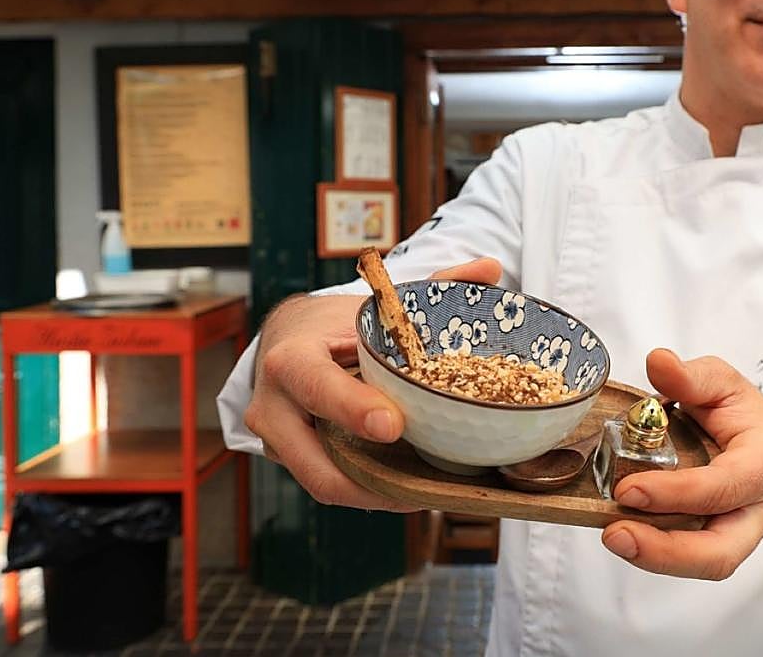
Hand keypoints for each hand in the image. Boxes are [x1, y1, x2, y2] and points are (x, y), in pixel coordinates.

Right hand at [244, 256, 503, 509]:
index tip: (394, 424)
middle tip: (424, 483)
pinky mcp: (291, 462)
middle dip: (370, 478)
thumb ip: (432, 288)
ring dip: (377, 495)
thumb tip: (490, 268)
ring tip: (428, 493)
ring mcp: (276, 441)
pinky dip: (371, 492)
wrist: (289, 341)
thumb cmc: (335, 322)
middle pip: (313, 460)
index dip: (351, 407)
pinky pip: (331, 484)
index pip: (314, 384)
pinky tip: (412, 490)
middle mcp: (273, 405)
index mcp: (291, 357)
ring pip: (323, 484)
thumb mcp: (374, 305)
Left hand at [600, 349, 762, 579]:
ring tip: (613, 537)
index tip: (629, 488)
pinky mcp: (714, 544)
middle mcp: (758, 507)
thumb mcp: (722, 383)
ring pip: (707, 564)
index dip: (677, 493)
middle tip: (616, 533)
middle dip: (667, 551)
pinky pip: (688, 558)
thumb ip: (692, 376)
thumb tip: (659, 362)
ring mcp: (739, 533)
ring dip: (656, 558)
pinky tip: (624, 532)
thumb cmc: (742, 416)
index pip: (725, 487)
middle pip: (722, 552)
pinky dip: (654, 551)